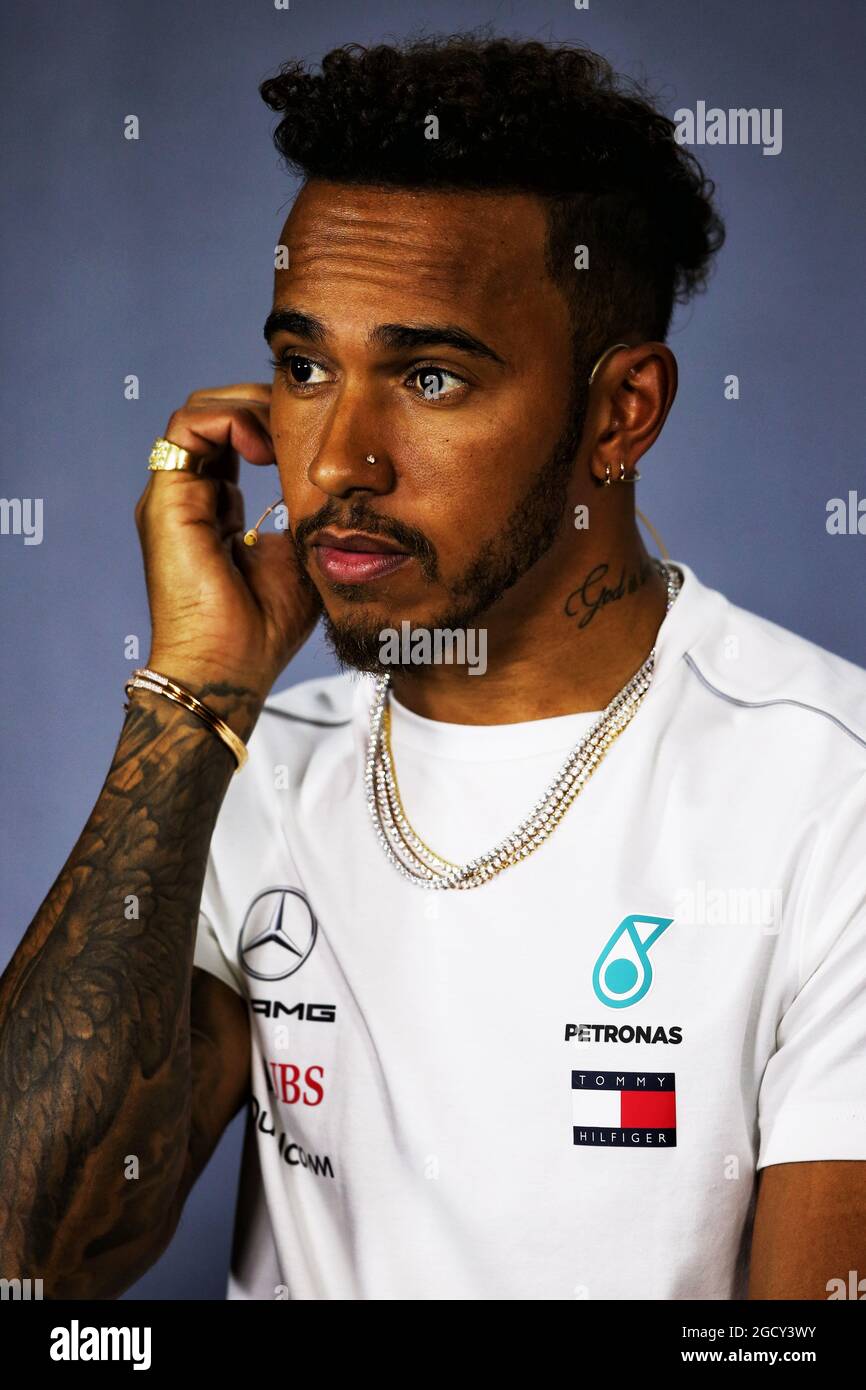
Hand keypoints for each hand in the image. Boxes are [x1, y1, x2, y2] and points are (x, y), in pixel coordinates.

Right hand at [134, 383, 320, 702]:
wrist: (229, 669)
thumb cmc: (265, 630)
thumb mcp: (304, 559)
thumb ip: (312, 518)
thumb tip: (343, 490)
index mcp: (218, 510)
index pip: (238, 439)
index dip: (276, 423)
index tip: (316, 437)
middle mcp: (191, 497)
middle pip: (219, 415)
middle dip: (264, 404)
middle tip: (304, 422)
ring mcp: (174, 496)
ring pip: (201, 410)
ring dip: (248, 406)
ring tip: (283, 437)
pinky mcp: (166, 499)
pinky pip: (187, 426)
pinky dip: (229, 419)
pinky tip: (265, 449)